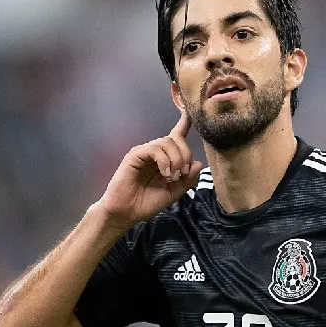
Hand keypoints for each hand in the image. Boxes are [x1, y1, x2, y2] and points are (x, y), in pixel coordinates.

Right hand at [95, 111, 203, 230]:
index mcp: (164, 159)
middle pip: (176, 139)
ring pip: (166, 142)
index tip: (190, 113)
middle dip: (185, 155)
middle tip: (183, 173)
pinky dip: (164, 161)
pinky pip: (154, 149)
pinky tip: (165, 174)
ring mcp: (144, 153)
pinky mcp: (135, 155)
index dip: (183, 124)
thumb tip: (199, 164)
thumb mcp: (173, 193)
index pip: (175, 137)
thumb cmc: (147, 203)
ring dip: (176, 159)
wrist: (126, 213)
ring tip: (173, 176)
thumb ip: (187, 180)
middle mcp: (155, 153)